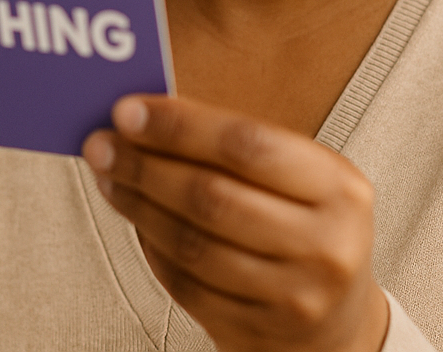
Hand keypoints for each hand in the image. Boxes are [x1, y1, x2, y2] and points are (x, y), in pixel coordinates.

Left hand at [82, 96, 387, 351]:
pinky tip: (136, 223)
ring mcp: (294, 296)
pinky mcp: (258, 331)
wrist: (336, 325)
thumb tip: (152, 116)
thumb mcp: (303, 180)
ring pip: (192, 244)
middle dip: (145, 166)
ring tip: (110, 179)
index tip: (129, 112)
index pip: (247, 144)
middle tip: (103, 145)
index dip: (180, 126)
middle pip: (212, 196)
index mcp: (339, 188)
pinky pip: (186, 285)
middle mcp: (325, 244)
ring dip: (138, 206)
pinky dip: (151, 249)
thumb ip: (239, 148)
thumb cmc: (309, 231)